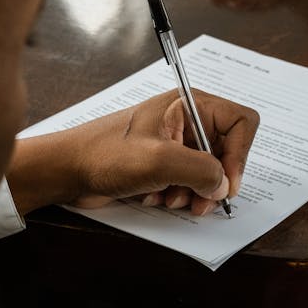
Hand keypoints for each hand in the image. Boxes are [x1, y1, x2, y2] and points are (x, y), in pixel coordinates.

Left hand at [7, 89, 257, 216]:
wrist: (66, 169)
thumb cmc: (104, 153)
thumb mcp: (159, 160)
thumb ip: (201, 171)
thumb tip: (223, 185)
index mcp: (189, 105)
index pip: (241, 122)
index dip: (240, 154)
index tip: (227, 183)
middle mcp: (186, 121)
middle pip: (227, 152)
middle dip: (215, 181)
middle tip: (202, 202)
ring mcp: (174, 143)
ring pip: (208, 172)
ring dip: (195, 192)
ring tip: (172, 199)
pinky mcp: (162, 163)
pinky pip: (187, 182)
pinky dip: (178, 195)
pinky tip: (156, 197)